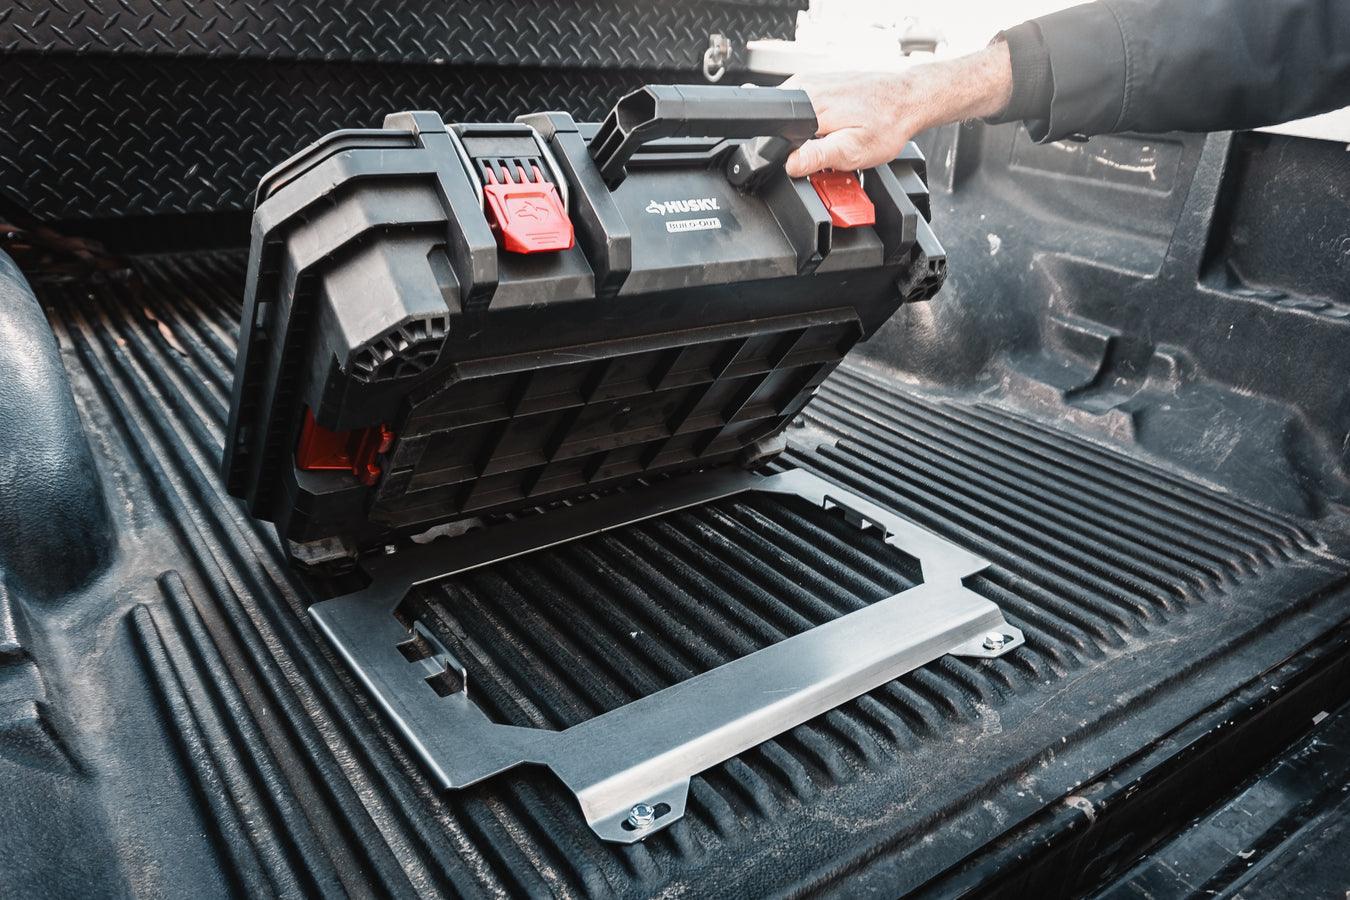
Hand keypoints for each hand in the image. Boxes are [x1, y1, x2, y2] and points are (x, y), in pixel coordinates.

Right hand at [782, 41, 1013, 177]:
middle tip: (826, 148)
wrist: (908, 100)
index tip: (807, 158)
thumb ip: (817, 157)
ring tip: (833, 134)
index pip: (772, 131)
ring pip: (793, 116)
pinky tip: (835, 124)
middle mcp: (805, 85)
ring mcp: (811, 80)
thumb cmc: (886, 124)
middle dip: (796, 142)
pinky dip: (815, 121)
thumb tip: (790, 164)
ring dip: (806, 132)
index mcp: (808, 104)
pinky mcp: (819, 81)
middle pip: (781, 124)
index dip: (783, 152)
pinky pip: (805, 107)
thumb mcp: (852, 151)